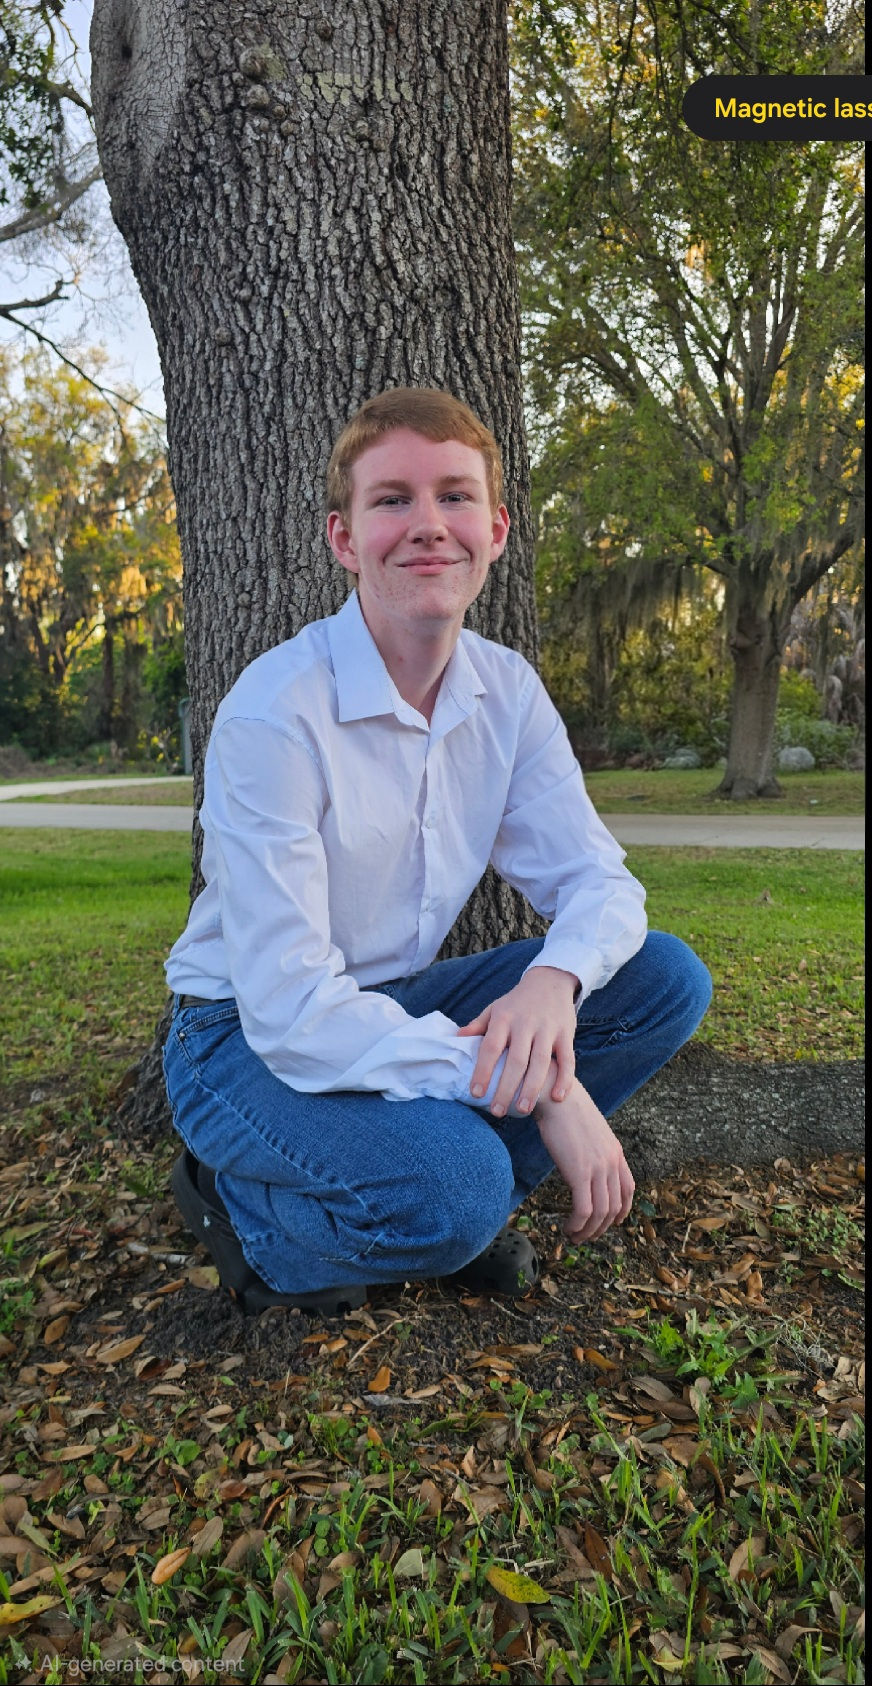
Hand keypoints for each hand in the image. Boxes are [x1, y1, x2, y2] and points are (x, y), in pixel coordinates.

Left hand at [457, 966, 577, 1117]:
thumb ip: (477, 1026)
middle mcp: (525, 1024)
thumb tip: (456, 1039)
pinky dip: (564, 1079)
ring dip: (531, 1088)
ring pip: (540, 1062)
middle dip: (506, 1088)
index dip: (482, 1071)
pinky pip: (567, 1059)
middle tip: (498, 1111)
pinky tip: (557, 1097)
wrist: (550, 981)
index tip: (476, 1093)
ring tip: (522, 1110)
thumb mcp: (495, 1009)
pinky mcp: (566, 1034)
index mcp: (504, 1019)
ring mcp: (547, 1029)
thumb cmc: (516, 1002)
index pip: (490, 1047)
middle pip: (516, 1060)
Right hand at [535, 1079, 633, 1241]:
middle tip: (585, 1236)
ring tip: (574, 1237)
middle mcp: (612, 1162)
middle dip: (601, 1228)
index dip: (621, 1211)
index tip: (609, 1222)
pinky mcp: (580, 1172)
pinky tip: (568, 1228)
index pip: (628, 1189)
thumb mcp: (588, 1130)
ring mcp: (598, 1168)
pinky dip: (578, 1225)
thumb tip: (584, 1162)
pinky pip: (584, 1210)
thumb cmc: (565, 1109)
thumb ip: (593, 1149)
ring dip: (588, 1231)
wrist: (555, 1095)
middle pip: (614, 1207)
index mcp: (615, 1152)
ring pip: (600, 1213)